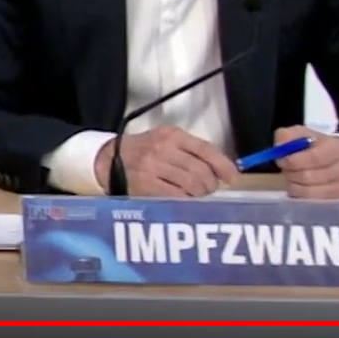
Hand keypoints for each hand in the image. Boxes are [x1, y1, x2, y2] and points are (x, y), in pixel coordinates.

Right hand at [95, 126, 237, 196]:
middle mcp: (163, 149)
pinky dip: (186, 202)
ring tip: (196, 196)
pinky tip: (185, 202)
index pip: (206, 150)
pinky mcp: (145, 185)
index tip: (232, 178)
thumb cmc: (142, 152)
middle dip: (210, 185)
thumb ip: (190, 151)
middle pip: (201, 171)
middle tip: (209, 191)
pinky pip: (176, 197)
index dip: (223, 166)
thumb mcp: (164, 141)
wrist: (106, 160)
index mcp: (171, 135)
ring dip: (199, 195)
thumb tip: (222, 171)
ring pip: (191, 185)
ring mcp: (153, 167)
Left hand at [271, 126, 338, 198]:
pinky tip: (298, 187)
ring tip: (293, 178)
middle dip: (291, 173)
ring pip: (308, 193)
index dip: (292, 160)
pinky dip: (299, 195)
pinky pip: (310, 203)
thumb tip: (279, 148)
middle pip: (308, 177)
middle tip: (287, 169)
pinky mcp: (337, 202)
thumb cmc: (318, 146)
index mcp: (338, 149)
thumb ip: (287, 136)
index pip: (314, 158)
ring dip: (293, 185)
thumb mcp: (302, 134)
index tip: (282, 160)